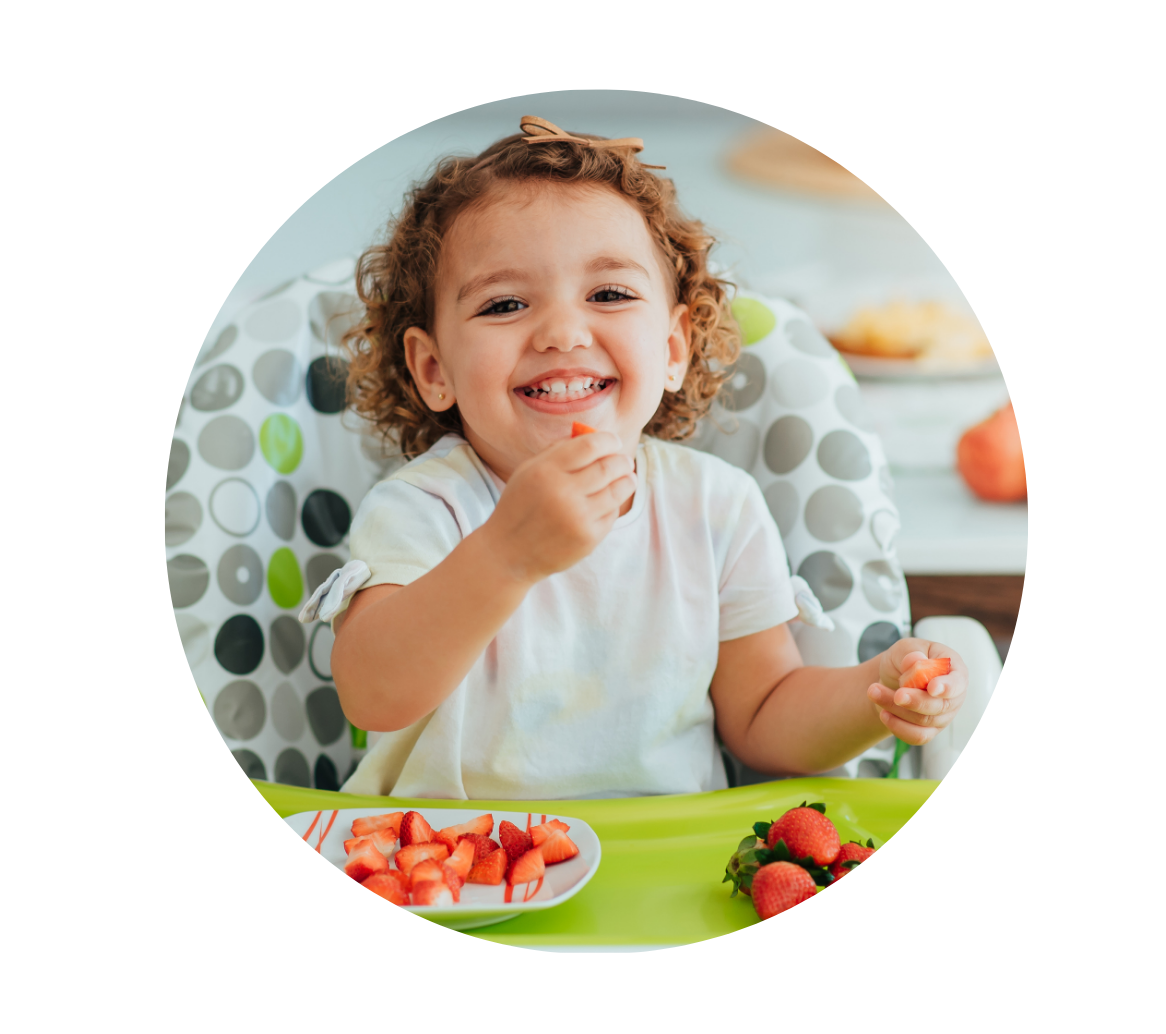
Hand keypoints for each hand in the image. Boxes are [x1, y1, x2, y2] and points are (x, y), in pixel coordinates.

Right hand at [480, 430, 635, 584]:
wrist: (508, 553)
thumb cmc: (521, 506)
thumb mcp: (528, 471)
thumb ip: (559, 451)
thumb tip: (596, 437)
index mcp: (546, 470)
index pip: (590, 445)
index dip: (609, 440)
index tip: (614, 442)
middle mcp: (563, 493)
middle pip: (609, 466)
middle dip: (623, 461)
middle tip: (625, 461)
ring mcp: (577, 517)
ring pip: (618, 490)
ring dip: (627, 480)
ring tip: (628, 478)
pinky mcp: (588, 538)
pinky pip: (611, 513)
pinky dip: (612, 505)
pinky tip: (606, 503)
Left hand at [866, 639, 966, 745]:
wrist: (892, 679)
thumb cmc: (904, 660)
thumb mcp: (904, 648)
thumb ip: (910, 652)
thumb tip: (916, 660)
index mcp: (953, 669)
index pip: (958, 681)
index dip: (947, 686)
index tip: (932, 688)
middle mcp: (953, 695)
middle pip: (940, 705)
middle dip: (915, 701)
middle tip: (897, 694)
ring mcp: (943, 715)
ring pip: (923, 720)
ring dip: (896, 708)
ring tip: (874, 691)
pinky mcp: (929, 730)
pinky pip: (917, 736)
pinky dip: (898, 726)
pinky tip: (883, 713)